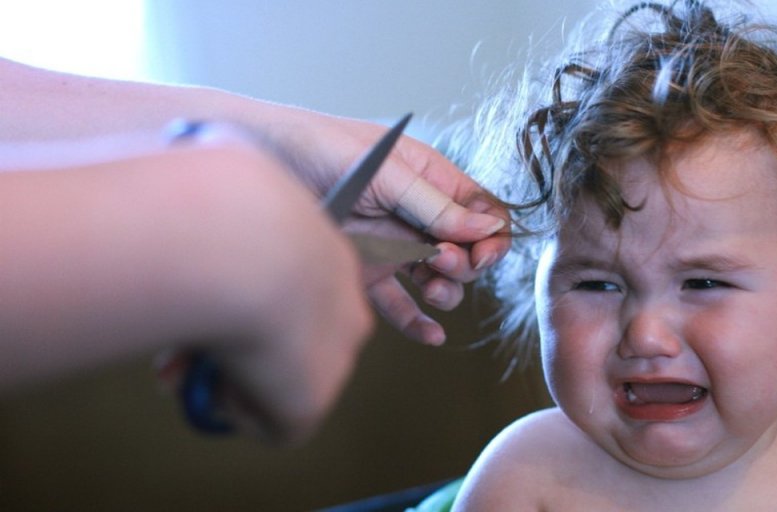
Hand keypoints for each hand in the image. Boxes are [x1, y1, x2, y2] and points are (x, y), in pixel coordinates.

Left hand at [253, 107, 510, 343]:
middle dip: (465, 263)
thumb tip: (486, 227)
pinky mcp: (366, 271)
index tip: (482, 253)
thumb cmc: (320, 147)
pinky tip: (431, 335)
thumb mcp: (385, 172)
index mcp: (430, 180)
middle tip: (442, 262)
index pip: (480, 212)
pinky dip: (417, 321)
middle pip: (464, 251)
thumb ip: (434, 204)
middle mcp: (416, 214)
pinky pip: (398, 303)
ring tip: (432, 289)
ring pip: (437, 279)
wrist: (260, 162)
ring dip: (446, 291)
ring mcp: (393, 245)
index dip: (491, 236)